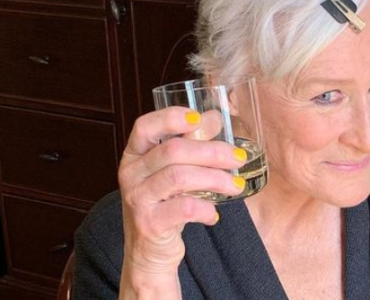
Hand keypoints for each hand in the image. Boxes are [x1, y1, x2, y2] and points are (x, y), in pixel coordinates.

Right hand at [117, 107, 246, 297]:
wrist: (150, 252)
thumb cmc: (165, 205)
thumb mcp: (174, 171)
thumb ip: (191, 144)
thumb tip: (214, 117)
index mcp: (135, 155)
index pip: (145, 126)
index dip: (171, 118)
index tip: (199, 117)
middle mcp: (131, 173)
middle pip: (172, 151)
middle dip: (212, 152)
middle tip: (238, 157)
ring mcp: (137, 199)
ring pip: (179, 177)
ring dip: (214, 179)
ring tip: (236, 186)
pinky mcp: (148, 223)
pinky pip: (182, 209)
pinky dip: (205, 209)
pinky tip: (214, 214)